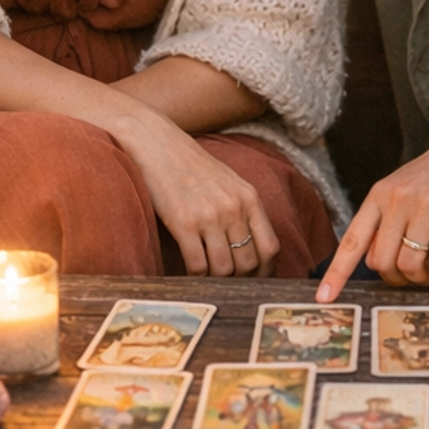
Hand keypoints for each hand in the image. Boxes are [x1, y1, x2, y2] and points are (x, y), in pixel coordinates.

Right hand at [118, 109, 279, 276]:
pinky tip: (189, 273)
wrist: (157, 144)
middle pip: (248, 263)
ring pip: (223, 269)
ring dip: (216, 281)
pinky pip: (197, 265)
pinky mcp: (183, 223)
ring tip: (207, 280)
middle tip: (227, 284)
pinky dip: (195, 277)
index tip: (255, 281)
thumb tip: (250, 247)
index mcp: (249, 198)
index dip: (266, 272)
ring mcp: (209, 216)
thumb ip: (242, 210)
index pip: (271, 247)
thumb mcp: (228, 182)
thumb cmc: (191, 165)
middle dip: (239, 280)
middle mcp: (233, 208)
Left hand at [315, 120, 428, 300]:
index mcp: (380, 194)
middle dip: (394, 278)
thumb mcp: (403, 187)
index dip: (336, 273)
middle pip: (381, 262)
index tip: (324, 298)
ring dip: (419, 278)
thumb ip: (386, 219)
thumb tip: (375, 261)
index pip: (352, 240)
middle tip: (409, 275)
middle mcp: (398, 199)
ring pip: (409, 265)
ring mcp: (426, 206)